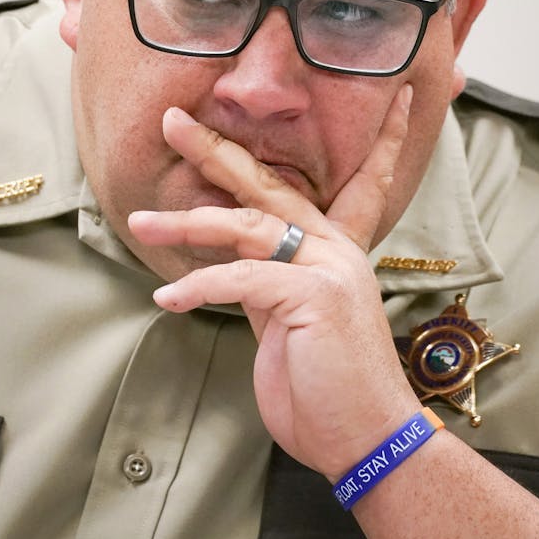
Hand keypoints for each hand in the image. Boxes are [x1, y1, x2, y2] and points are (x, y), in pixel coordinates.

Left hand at [128, 85, 422, 479]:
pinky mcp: (312, 294)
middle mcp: (335, 249)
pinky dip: (198, 285)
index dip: (378, 140)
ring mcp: (328, 268)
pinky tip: (168, 297)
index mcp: (337, 251)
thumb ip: (263, 287)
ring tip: (141, 222)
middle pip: (269, 185)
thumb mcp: (288, 326)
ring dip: (185, 221)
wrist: (366, 439)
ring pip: (244, 224)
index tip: (396, 100)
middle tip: (171, 122)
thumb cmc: (325, 391)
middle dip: (216, 150)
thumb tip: (222, 268)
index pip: (356, 181)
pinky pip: (239, 277)